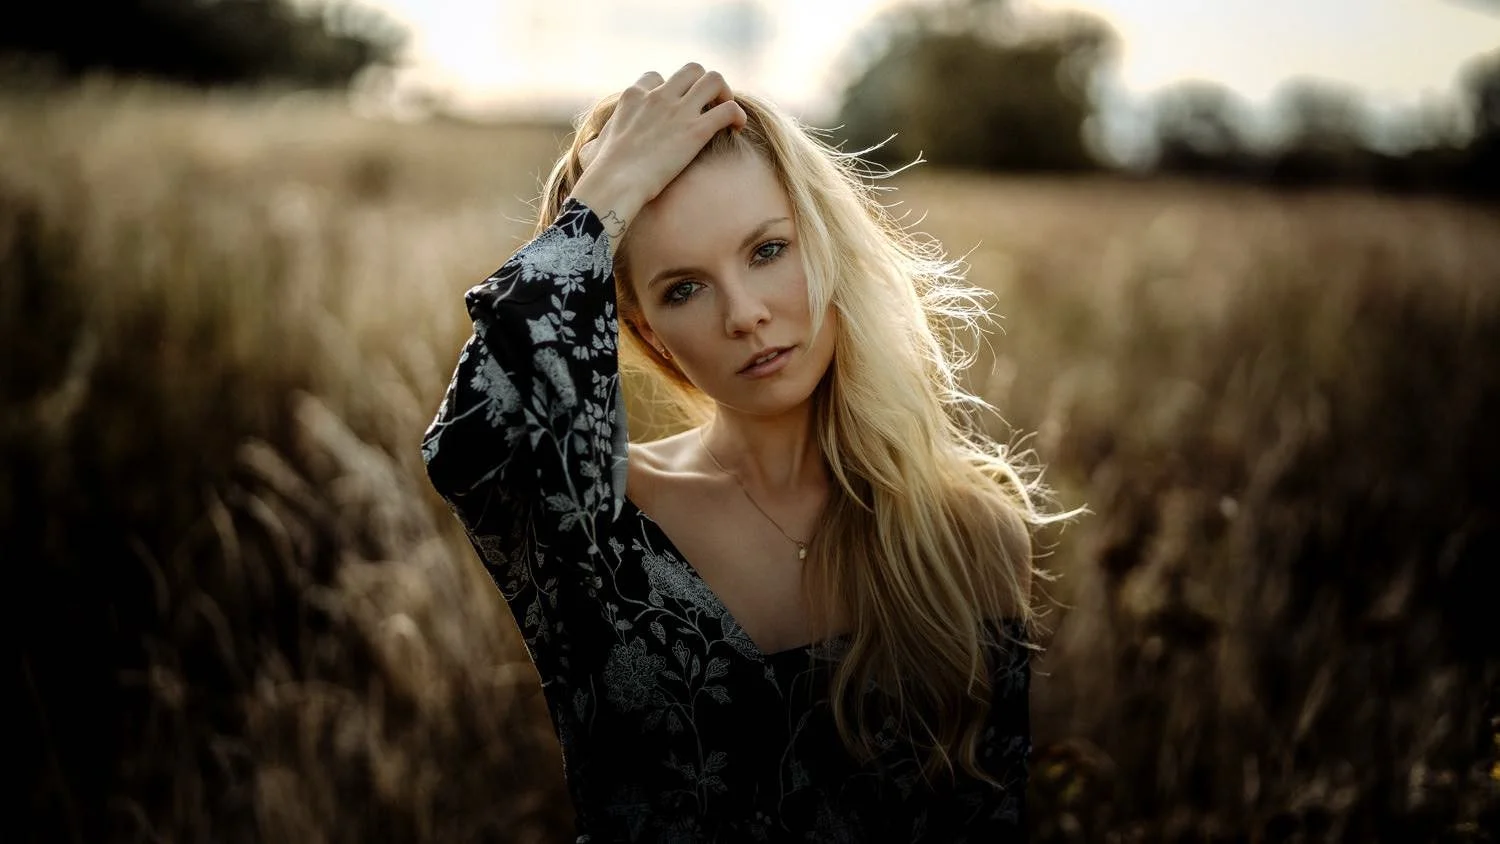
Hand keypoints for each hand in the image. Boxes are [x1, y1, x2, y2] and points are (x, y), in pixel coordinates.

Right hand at [568, 63, 746, 239]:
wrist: (615, 184)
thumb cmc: (602, 173)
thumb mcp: (593, 150)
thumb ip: (597, 144)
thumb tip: (591, 151)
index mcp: (633, 97)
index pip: (657, 78)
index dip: (670, 91)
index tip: (675, 109)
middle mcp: (658, 97)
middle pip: (691, 70)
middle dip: (703, 86)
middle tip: (707, 108)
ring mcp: (678, 111)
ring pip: (714, 79)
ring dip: (724, 93)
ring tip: (725, 114)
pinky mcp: (696, 131)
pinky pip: (728, 109)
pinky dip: (737, 115)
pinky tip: (737, 129)